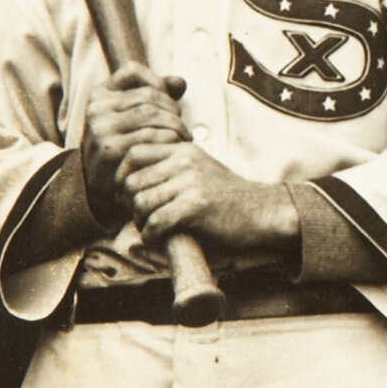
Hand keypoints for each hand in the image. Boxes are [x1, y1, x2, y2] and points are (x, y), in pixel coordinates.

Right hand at [82, 62, 189, 225]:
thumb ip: (154, 95)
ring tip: (185, 137)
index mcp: (98, 95)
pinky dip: (170, 140)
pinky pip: (151, 136)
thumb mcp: (131, 116)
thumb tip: (180, 82)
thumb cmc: (124, 145)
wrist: (101, 188)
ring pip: (151, 114)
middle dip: (172, 109)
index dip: (156, 81)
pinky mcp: (111, 150)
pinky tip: (177, 148)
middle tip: (184, 126)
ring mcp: (101, 129)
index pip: (132, 71)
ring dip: (176, 125)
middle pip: (148, 96)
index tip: (170, 101)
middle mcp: (96, 109)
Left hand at [120, 141, 300, 260]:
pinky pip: (157, 221)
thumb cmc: (228, 198)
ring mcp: (191, 182)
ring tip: (152, 228)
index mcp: (183, 149)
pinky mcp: (196, 205)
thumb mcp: (199, 171)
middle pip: (133, 181)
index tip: (127, 194)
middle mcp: (185, 160)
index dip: (122, 176)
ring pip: (142, 202)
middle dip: (130, 204)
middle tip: (141, 217)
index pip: (134, 153)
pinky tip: (160, 238)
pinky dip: (152, 234)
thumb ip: (169, 171)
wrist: (263, 212)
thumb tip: (128, 186)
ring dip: (141, 221)